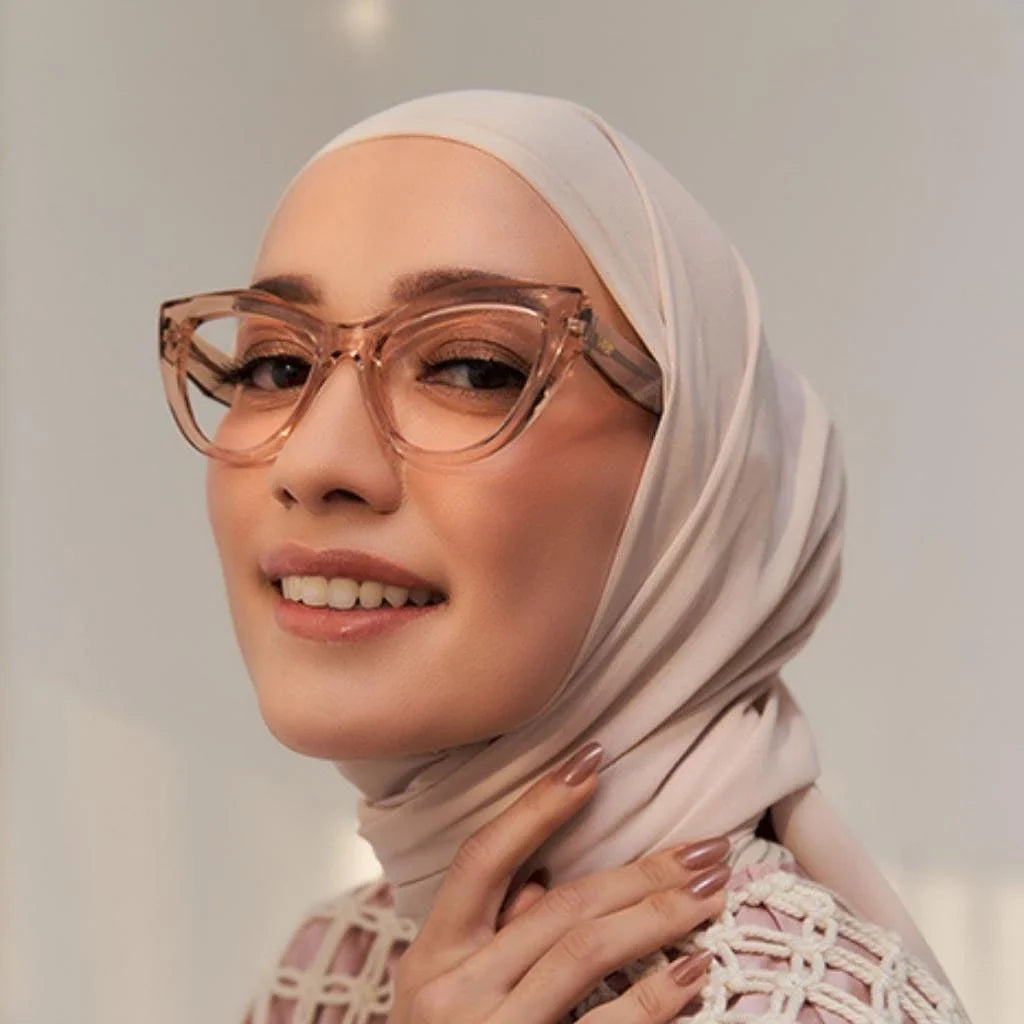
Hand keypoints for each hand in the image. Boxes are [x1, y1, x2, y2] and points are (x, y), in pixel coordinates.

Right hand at [388, 741, 730, 1022]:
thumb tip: (548, 873)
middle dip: (640, 870)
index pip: (484, 859)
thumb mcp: (443, 991)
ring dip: (657, 915)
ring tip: (713, 891)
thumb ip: (491, 931)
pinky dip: (653, 998)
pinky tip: (692, 971)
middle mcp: (454, 991)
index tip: (593, 761)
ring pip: (584, 954)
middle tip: (706, 846)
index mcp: (431, 956)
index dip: (538, 805)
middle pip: (559, 908)